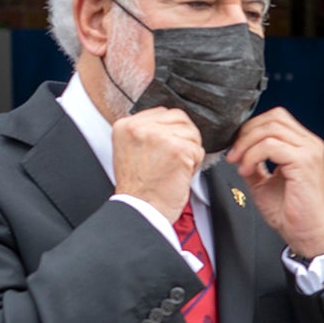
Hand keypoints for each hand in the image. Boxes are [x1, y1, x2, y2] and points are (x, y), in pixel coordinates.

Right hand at [110, 106, 203, 223]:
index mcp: (125, 125)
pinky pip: (198, 150)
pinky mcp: (177, 149)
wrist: (140, 210)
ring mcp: (159, 136)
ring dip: (190, 152)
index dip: (172, 131)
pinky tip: (180, 175)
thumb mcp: (129, 151)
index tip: (167, 149)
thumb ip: (146, 133)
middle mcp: (139, 127)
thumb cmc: (138, 188)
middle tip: (175, 159)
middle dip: (184, 138)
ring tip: (175, 168)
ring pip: (191, 133)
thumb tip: (170, 124)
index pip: (162, 113)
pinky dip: (195, 165)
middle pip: (180, 118)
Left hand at [226, 108, 323, 260]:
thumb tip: (237, 150)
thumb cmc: (291, 213)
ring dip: (247, 145)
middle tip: (234, 154)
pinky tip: (247, 171)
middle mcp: (311, 144)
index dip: (251, 129)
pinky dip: (252, 156)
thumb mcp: (264, 182)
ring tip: (239, 164)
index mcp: (304, 146)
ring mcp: (309, 152)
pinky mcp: (304, 162)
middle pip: (273, 118)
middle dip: (247, 134)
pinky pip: (270, 146)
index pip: (276, 119)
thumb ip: (253, 163)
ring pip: (270, 129)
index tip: (236, 149)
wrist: (306, 234)